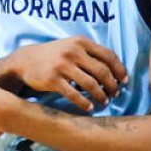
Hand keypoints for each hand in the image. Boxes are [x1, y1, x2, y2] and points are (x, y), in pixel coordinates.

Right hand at [8, 36, 127, 110]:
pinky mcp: (53, 79)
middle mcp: (73, 51)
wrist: (26, 60)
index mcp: (81, 42)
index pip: (108, 55)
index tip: (124, 81)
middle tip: (115, 94)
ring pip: (90, 84)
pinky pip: (74, 94)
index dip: (120, 69)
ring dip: (101, 95)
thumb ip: (91, 54)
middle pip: (102, 71)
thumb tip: (115, 71)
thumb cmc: (55, 55)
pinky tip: (90, 108)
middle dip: (112, 85)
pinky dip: (84, 103)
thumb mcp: (72, 46)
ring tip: (104, 102)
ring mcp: (62, 65)